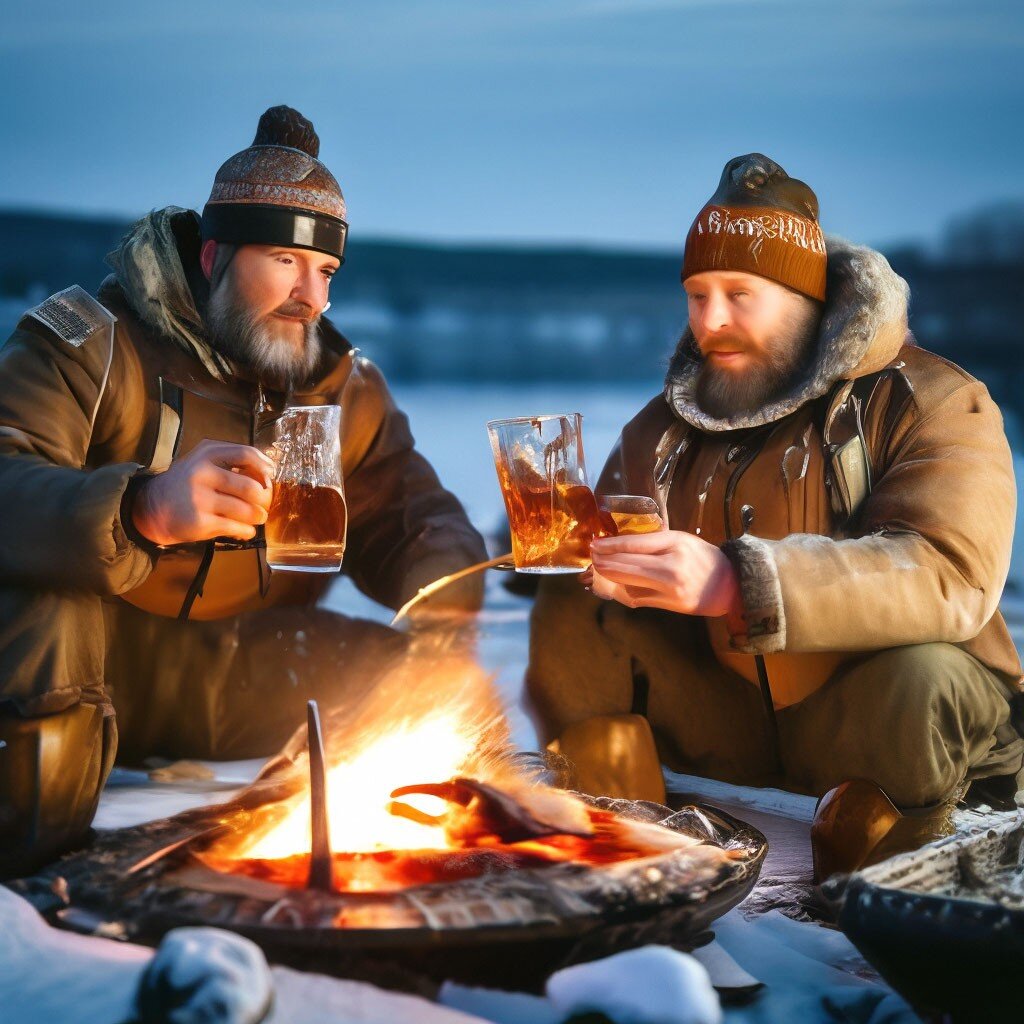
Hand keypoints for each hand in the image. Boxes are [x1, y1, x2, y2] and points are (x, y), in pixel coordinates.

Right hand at [132, 439, 275, 545]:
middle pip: (251, 488)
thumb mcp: (202, 461)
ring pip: (247, 511)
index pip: (245, 454)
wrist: (151, 509)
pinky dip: (247, 531)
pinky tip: (245, 529)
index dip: (264, 467)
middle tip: (263, 504)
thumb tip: (269, 471)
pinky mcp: (200, 522)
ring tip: (257, 517)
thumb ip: (231, 460)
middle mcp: (202, 474)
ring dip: (258, 517)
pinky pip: (237, 528)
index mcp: (206, 454)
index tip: (270, 477)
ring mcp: (200, 499)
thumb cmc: (186, 483)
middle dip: (264, 499)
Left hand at [585, 529, 741, 618]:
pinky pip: (638, 598)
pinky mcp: (669, 605)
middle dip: (604, 561)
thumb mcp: (681, 540)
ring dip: (610, 577)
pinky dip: (624, 591)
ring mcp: (669, 589)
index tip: (594, 544)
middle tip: (591, 557)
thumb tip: (621, 545)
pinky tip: (615, 585)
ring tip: (599, 569)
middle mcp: (671, 567)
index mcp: (675, 544)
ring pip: (629, 583)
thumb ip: (654, 542)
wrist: (729, 586)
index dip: (609, 545)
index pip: (633, 544)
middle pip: (627, 565)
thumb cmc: (704, 558)